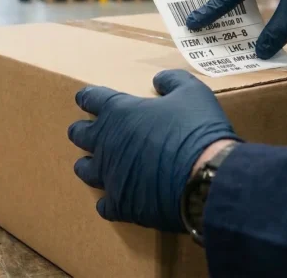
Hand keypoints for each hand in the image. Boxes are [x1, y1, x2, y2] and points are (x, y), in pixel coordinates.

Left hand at [67, 70, 239, 231]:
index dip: (87, 97)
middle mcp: (107, 143)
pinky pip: (104, 206)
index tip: (84, 99)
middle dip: (82, 131)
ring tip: (96, 165)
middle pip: (79, 134)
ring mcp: (110, 176)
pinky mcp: (121, 204)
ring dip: (89, 165)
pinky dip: (109, 201)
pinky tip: (116, 199)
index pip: (91, 99)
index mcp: (119, 112)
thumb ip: (172, 80)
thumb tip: (158, 80)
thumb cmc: (197, 130)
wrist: (208, 177)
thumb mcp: (192, 91)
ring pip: (84, 170)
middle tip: (90, 132)